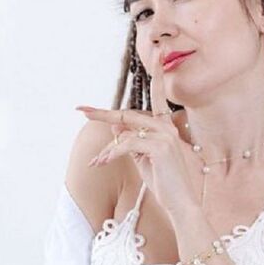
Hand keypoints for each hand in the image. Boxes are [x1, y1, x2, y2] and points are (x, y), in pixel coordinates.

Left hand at [77, 55, 199, 218]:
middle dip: (103, 113)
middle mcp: (167, 127)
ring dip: (107, 149)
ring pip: (125, 133)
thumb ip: (131, 141)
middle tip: (81, 109)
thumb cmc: (165, 185)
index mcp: (167, 127)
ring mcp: (165, 135)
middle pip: (128, 114)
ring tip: (97, 162)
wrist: (182, 205)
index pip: (156, 98)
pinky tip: (102, 162)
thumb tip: (115, 124)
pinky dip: (111, 154)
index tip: (154, 58)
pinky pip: (126, 145)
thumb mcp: (143, 159)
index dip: (154, 77)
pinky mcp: (160, 146)